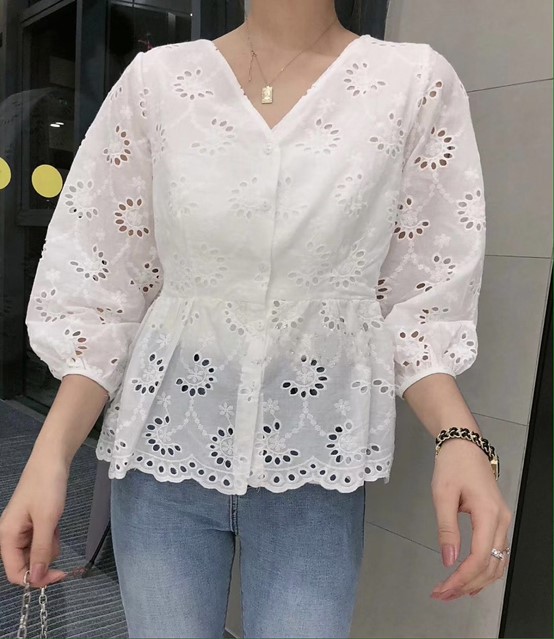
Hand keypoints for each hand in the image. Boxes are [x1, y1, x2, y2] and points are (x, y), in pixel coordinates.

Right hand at [0, 451, 69, 587]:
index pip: (16, 573)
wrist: (52, 459)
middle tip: (57, 540)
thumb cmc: (47, 486)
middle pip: (26, 564)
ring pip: (37, 552)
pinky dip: (51, 535)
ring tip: (55, 524)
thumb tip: (36, 580)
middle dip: (45, 558)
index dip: (36, 579)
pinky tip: (56, 521)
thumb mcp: (47, 520)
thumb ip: (41, 550)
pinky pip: (42, 539)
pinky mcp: (33, 523)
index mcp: (6, 536)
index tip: (59, 575)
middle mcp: (10, 535)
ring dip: (50, 545)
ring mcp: (22, 529)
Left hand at [429, 438, 512, 601]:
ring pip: (498, 563)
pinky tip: (469, 578)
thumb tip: (449, 560)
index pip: (480, 558)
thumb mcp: (443, 495)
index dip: (462, 578)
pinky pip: (497, 553)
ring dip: (477, 581)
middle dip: (468, 585)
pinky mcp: (498, 520)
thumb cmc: (453, 465)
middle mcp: (502, 521)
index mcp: (489, 515)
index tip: (444, 588)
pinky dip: (484, 569)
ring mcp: (503, 521)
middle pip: (491, 566)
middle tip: (443, 594)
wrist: (464, 445)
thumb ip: (446, 528)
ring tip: (453, 591)